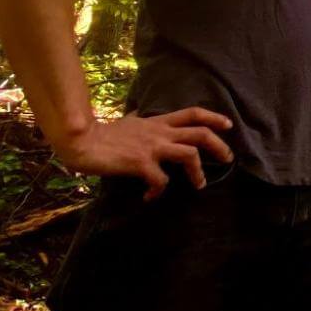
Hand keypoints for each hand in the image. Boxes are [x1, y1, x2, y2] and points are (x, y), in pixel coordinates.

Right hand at [54, 107, 234, 199]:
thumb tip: (137, 113)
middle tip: (227, 159)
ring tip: (198, 184)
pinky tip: (150, 196)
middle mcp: (160, 133)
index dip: (214, 118)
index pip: (193, 114)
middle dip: (219, 146)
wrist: (81, 140)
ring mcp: (152, 147)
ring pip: (190, 154)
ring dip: (197, 172)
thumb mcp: (126, 121)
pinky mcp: (141, 163)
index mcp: (158, 122)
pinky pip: (161, 180)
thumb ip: (137, 119)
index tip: (228, 125)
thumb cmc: (102, 134)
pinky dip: (159, 190)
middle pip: (200, 133)